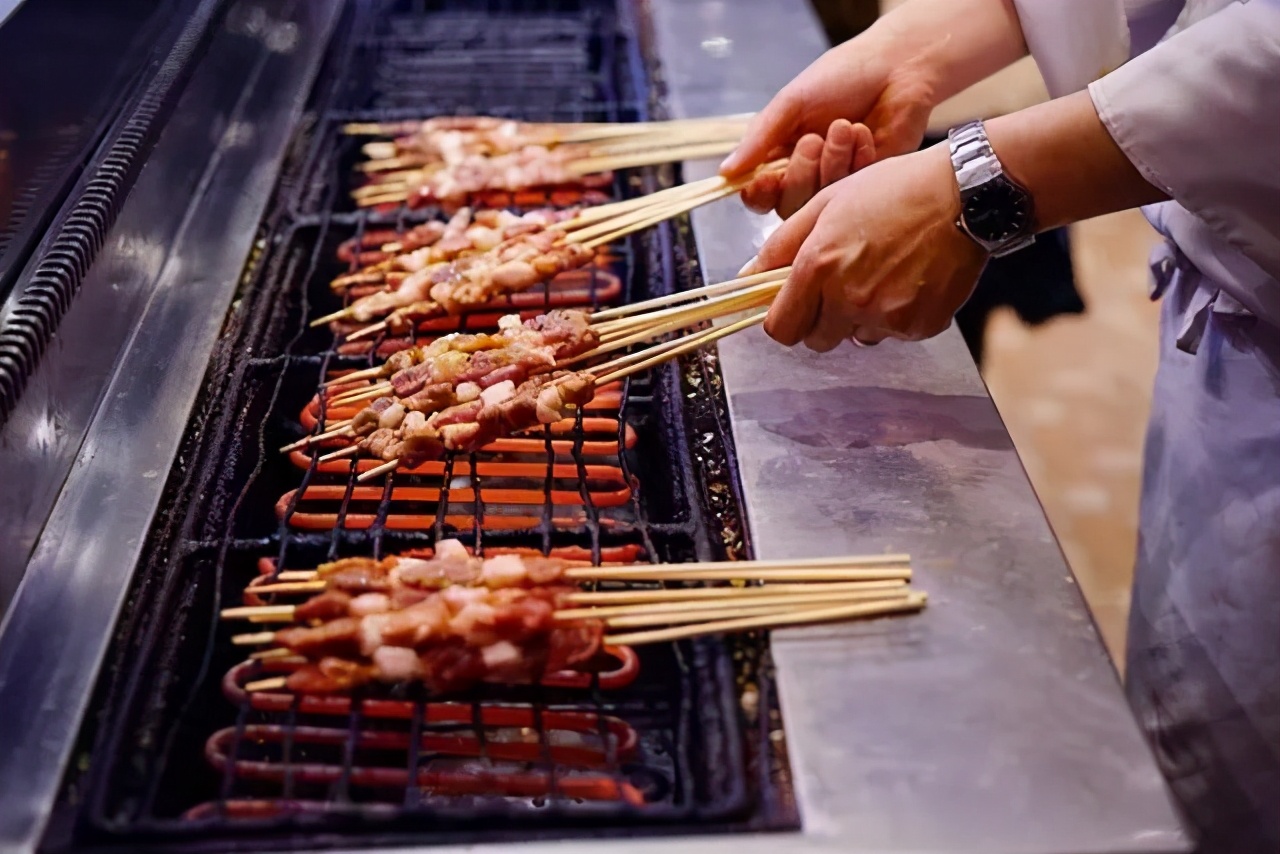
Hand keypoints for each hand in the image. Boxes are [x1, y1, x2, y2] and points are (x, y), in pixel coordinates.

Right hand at [720, 30, 938, 216]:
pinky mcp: (867, 184)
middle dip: (800, 174)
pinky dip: (856, 159)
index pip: (760, 192)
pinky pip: (852, 191)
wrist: (897, 68)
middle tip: (814, 140)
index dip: (759, 193)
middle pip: (788, 204)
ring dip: (831, 162)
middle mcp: (807, 174)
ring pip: (820, 201)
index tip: (764, 180)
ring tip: (845, 127)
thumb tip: (725, 172)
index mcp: (781, 154)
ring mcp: (837, 182)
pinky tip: (864, 133)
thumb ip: (759, 138)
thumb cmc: (842, 76)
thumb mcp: (792, 102)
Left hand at [742, 144, 988, 350]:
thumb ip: (782, 244)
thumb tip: (748, 276)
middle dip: (821, 319)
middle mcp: (850, 297)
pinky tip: (910, 279)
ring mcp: (887, 316)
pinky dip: (897, 315)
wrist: (965, 193)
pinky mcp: (920, 326)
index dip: (783, 319)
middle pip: (816, 340)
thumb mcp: (827, 202)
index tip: (792, 306)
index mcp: (820, 266)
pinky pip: (894, 334)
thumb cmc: (895, 189)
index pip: (781, 329)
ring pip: (857, 336)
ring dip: (861, 316)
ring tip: (882, 273)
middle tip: (841, 285)